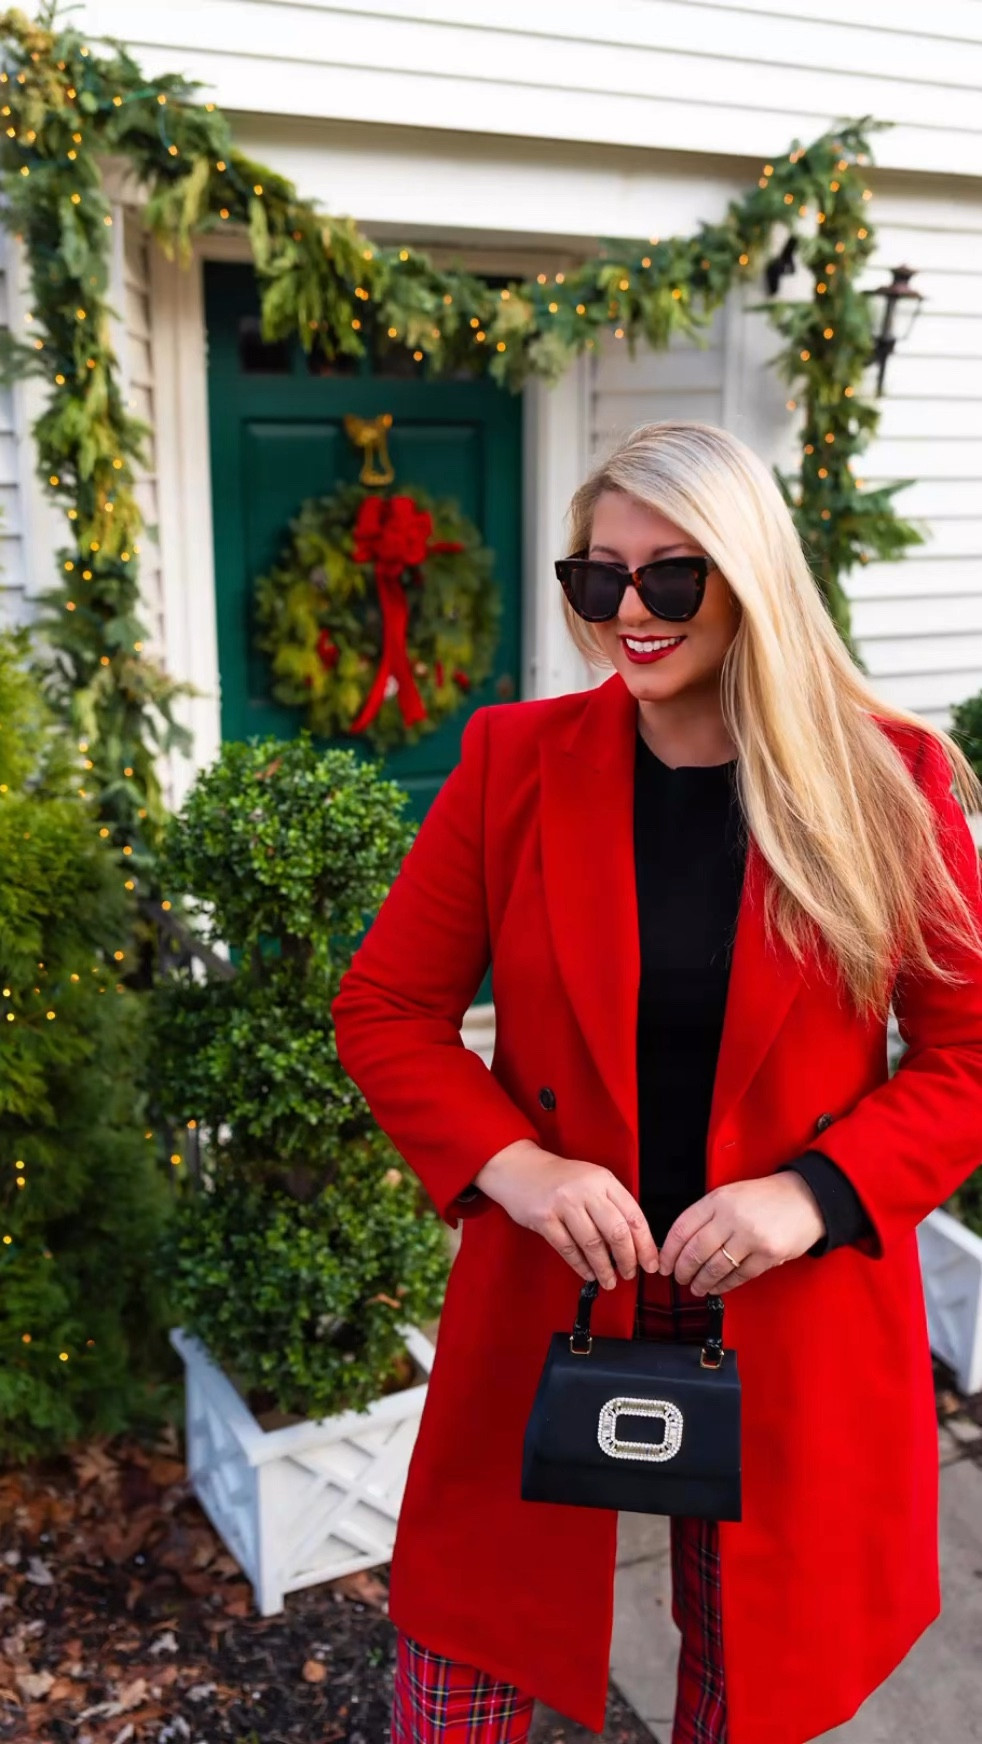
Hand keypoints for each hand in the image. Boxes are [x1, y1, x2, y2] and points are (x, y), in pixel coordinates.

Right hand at [474, 1140, 659, 1288]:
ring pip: (592, 1244)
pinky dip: (581, 1265)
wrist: (520, 1169)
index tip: (650, 1263)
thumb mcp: (592, 1181)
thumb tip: (635, 1242)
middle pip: (616, 1231)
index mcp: (603, 1180)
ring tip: (609, 1281)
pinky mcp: (544, 1218)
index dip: (645, 1244)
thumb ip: (612, 1205)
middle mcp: (586, 1190)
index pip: (633, 1215)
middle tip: (630, 1274)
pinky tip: (588, 1274)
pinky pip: (568, 1248)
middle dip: (627, 1259)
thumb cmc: (561, 1179)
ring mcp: (564, 1203)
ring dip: (604, 1267)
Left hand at [656, 1173, 825, 1295]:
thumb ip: (708, 1215)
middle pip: (695, 1251)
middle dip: (683, 1270)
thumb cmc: (766, 1198)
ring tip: (696, 1287)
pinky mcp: (769, 1254)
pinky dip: (724, 1285)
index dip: (669, 1251)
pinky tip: (717, 1288)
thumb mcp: (731, 1195)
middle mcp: (732, 1217)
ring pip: (715, 1268)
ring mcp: (751, 1237)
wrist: (806, 1199)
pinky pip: (739, 1276)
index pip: (683, 1228)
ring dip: (701, 1282)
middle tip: (679, 1278)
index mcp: (719, 1200)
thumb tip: (681, 1245)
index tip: (664, 1264)